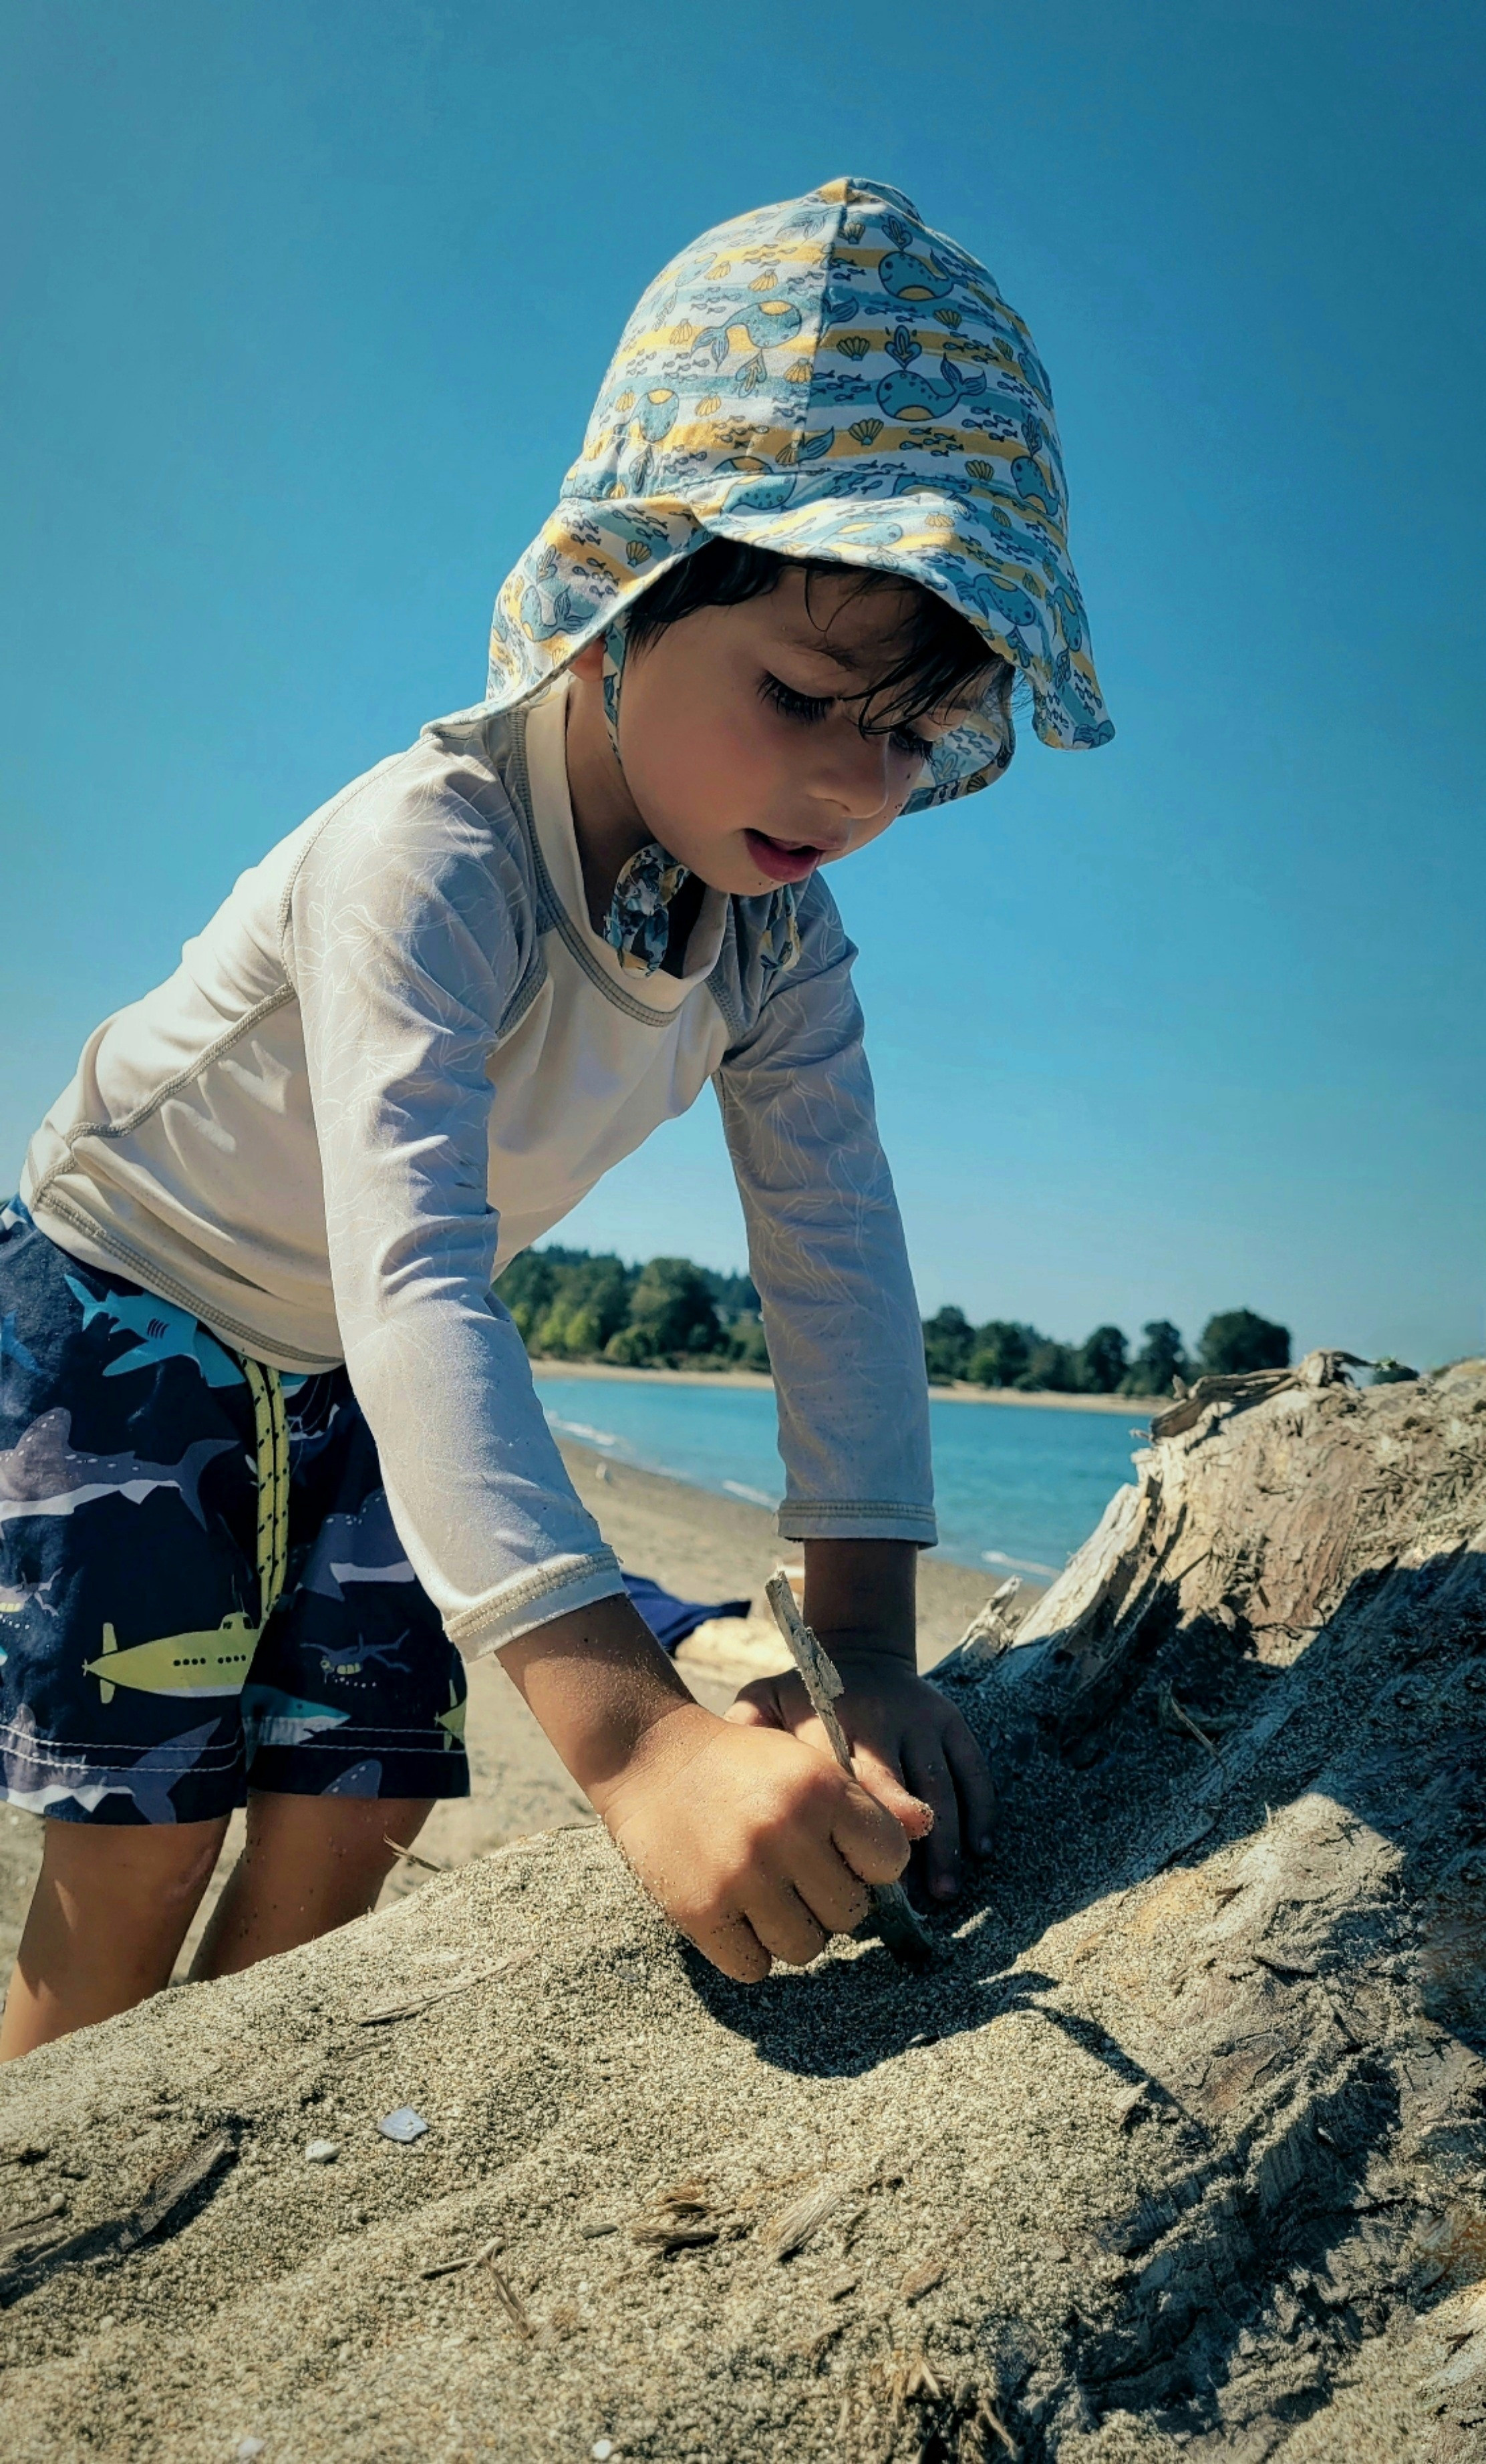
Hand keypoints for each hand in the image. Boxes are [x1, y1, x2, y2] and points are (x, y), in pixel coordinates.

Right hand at [496, 1597, 910, 1983]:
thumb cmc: (741, 1763)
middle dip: (829, 1900)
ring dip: (791, 1930)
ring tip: (765, 1894)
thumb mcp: (805, 1762)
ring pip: (806, 1948)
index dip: (870, 1864)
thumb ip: (864, 1801)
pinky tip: (735, 1913)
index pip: (889, 1862)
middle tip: (797, 1875)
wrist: (647, 1753)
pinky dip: (750, 1950)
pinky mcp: (700, 1911)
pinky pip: (754, 1967)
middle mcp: (786, 1832)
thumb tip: (929, 1826)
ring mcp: (741, 1875)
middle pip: (850, 1914)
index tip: (842, 1854)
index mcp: (821, 1788)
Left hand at [727, 1647, 993, 1904]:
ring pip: (943, 1787)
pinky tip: (979, 1853)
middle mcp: (885, 1718)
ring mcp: (924, 1720)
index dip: (864, 1826)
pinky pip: (974, 1770)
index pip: (853, 1778)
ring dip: (948, 1843)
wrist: (857, 1650)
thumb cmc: (801, 1696)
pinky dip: (981, 1812)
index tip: (863, 1876)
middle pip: (903, 1787)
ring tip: (943, 1894)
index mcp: (835, 1718)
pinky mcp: (952, 1724)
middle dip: (911, 1846)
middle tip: (913, 1901)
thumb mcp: (764, 1701)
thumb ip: (747, 1734)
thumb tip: (723, 1779)